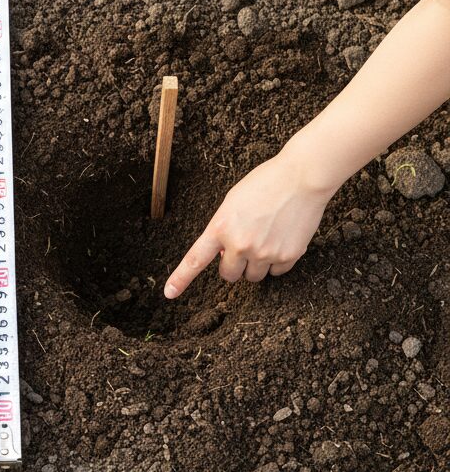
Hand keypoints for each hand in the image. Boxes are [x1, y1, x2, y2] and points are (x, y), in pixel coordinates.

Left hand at [164, 147, 338, 297]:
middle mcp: (240, 244)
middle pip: (229, 275)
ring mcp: (265, 253)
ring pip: (253, 276)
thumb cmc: (264, 184)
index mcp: (221, 227)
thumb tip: (223, 255)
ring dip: (255, 264)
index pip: (195, 259)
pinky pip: (277, 272)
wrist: (301, 178)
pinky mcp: (288, 256)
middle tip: (243, 247)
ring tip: (266, 238)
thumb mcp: (233, 202)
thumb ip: (224, 228)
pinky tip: (282, 239)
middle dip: (233, 265)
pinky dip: (277, 262)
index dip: (180, 279)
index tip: (169, 293)